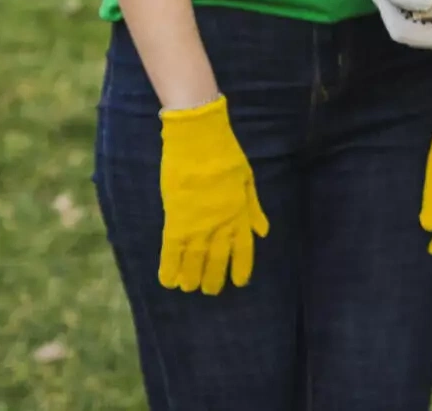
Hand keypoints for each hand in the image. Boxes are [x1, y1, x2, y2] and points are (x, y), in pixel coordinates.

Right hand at [158, 97, 268, 294]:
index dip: (241, 267)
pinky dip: (169, 268)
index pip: (243, 248)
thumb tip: (263, 232)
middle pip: (217, 258)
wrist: (197, 140)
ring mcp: (197, 225)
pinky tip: (169, 281)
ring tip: (190, 289)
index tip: (239, 282)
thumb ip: (253, 208)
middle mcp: (220, 224)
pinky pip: (171, 251)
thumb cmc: (225, 154)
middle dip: (214, 277)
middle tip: (210, 291)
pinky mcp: (174, 221)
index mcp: (240, 213)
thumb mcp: (247, 179)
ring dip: (192, 277)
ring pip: (194, 260)